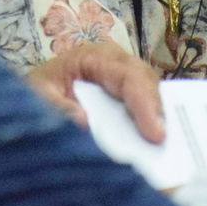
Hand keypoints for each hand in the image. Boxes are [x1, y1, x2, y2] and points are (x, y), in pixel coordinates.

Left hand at [24, 42, 165, 142]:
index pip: (127, 75)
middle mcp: (115, 63)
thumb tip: (83, 122)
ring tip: (168, 148)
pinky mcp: (128, 96)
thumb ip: (56, 107)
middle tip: (165, 144)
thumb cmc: (40, 89)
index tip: (156, 135)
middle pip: (146, 82)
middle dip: (157, 111)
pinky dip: (154, 123)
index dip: (144, 104)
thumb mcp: (37, 95)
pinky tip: (158, 146)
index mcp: (93, 57)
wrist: (37, 91)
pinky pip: (147, 106)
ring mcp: (125, 78)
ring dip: (161, 118)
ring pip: (152, 93)